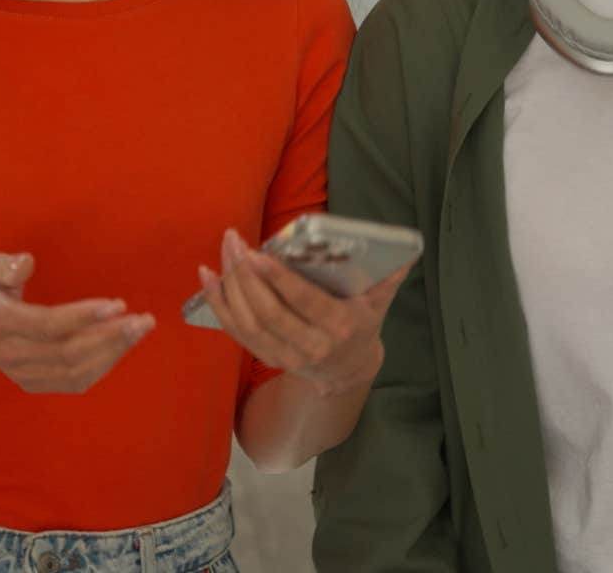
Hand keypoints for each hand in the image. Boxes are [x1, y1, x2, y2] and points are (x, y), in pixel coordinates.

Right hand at [0, 253, 153, 393]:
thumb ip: (3, 268)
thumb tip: (26, 262)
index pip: (47, 325)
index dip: (84, 317)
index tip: (117, 305)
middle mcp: (12, 353)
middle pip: (68, 353)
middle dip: (110, 337)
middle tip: (142, 319)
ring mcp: (23, 372)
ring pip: (75, 371)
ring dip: (113, 352)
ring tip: (140, 329)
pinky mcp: (34, 382)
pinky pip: (74, 381)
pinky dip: (103, 366)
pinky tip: (122, 345)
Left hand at [196, 228, 410, 396]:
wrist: (348, 371)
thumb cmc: (363, 323)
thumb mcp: (380, 302)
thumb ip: (389, 276)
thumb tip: (406, 251)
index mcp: (340, 327)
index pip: (305, 303)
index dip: (279, 281)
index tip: (259, 255)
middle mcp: (311, 346)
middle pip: (269, 312)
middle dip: (246, 275)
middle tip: (235, 241)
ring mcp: (285, 355)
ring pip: (248, 322)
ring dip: (230, 285)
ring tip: (225, 250)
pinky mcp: (266, 357)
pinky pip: (235, 331)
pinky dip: (217, 304)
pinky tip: (207, 276)